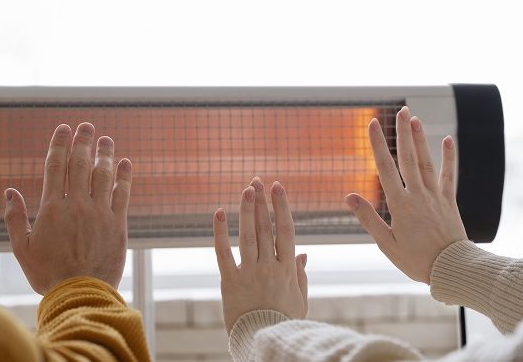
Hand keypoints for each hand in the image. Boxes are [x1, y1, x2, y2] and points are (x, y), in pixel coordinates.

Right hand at [4, 122, 131, 293]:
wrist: (79, 294)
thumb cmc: (47, 274)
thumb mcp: (21, 248)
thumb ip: (14, 218)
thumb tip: (9, 191)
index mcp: (51, 208)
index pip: (55, 167)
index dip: (60, 144)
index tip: (64, 128)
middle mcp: (77, 205)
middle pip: (80, 165)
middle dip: (83, 142)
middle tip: (87, 126)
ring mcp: (100, 213)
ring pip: (103, 175)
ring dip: (104, 154)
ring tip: (106, 139)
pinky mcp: (118, 224)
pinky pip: (123, 194)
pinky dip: (124, 176)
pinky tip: (125, 163)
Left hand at [213, 177, 307, 333]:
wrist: (263, 341)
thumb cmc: (284, 322)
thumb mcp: (300, 300)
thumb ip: (300, 275)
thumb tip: (303, 252)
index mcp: (287, 269)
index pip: (285, 230)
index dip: (281, 207)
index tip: (278, 187)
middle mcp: (269, 267)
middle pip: (265, 228)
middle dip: (262, 202)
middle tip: (258, 181)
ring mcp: (249, 273)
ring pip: (248, 235)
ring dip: (247, 210)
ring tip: (246, 189)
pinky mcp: (230, 281)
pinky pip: (223, 253)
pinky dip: (220, 232)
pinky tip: (219, 213)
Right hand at [345, 106, 467, 283]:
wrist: (453, 269)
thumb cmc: (416, 260)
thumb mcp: (386, 243)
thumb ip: (368, 218)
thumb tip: (349, 196)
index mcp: (400, 205)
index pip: (385, 169)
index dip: (378, 145)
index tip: (372, 124)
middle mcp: (418, 196)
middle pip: (408, 158)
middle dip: (403, 133)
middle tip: (400, 110)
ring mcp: (435, 197)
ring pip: (426, 163)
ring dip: (420, 140)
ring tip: (415, 119)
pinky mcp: (448, 202)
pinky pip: (448, 176)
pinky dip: (449, 157)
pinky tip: (448, 140)